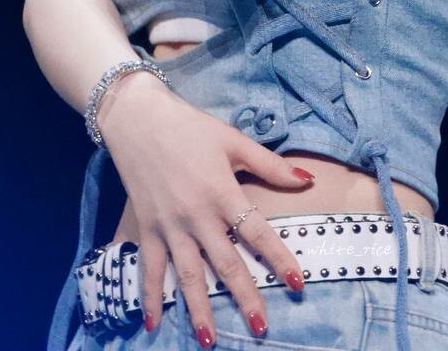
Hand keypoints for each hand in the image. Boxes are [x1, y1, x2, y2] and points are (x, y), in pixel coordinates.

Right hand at [98, 71, 315, 343]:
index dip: (279, 258)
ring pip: (188, 274)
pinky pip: (149, 268)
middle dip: (244, 297)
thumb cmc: (191, 128)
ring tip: (211, 340)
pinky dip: (150, 296)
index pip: (257, 232)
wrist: (139, 119)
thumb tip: (308, 180)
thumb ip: (270, 165)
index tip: (298, 284)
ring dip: (199, 308)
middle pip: (225, 262)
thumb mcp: (234, 140)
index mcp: (223, 192)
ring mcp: (169, 225)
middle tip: (260, 327)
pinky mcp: (146, 228)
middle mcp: (197, 215)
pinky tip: (155, 323)